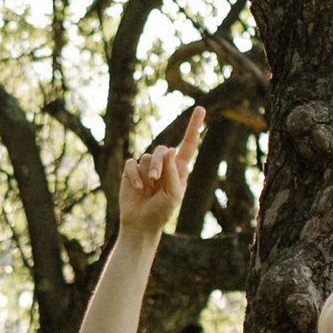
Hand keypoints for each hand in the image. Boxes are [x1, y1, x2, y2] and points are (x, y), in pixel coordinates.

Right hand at [115, 107, 203, 240]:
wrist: (141, 223)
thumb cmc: (161, 212)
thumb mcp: (173, 194)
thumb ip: (173, 172)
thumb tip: (171, 149)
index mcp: (179, 169)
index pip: (188, 145)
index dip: (194, 127)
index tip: (201, 109)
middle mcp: (164, 164)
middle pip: (163, 150)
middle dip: (158, 163)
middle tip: (155, 178)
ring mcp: (146, 167)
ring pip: (147, 157)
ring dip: (147, 174)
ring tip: (147, 189)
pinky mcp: (131, 171)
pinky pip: (132, 164)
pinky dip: (134, 176)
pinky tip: (138, 188)